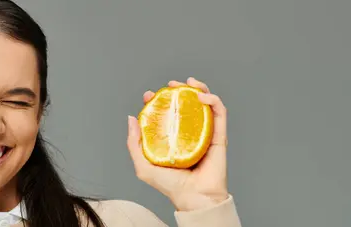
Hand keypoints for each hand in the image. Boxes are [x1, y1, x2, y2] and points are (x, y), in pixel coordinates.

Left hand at [127, 77, 228, 210]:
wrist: (193, 197)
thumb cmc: (170, 185)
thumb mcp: (143, 165)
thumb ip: (134, 143)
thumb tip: (131, 118)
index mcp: (172, 138)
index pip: (165, 114)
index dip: (157, 101)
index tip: (149, 95)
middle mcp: (188, 133)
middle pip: (186, 104)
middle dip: (178, 90)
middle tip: (170, 85)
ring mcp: (204, 133)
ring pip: (205, 104)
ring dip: (198, 88)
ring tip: (188, 83)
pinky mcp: (219, 135)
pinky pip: (219, 113)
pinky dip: (213, 100)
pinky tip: (201, 96)